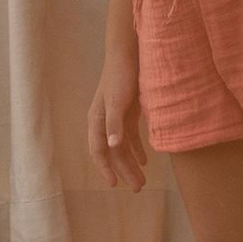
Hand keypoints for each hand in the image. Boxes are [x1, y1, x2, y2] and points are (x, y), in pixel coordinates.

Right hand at [89, 49, 148, 189]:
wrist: (128, 53)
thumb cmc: (120, 76)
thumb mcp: (117, 100)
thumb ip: (114, 123)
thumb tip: (113, 146)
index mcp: (97, 120)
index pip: (99, 150)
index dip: (105, 168)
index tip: (114, 184)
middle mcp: (104, 122)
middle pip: (113, 152)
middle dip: (124, 171)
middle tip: (138, 188)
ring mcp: (116, 118)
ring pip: (122, 147)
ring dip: (131, 164)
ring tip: (142, 180)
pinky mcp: (127, 113)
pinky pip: (131, 137)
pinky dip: (137, 149)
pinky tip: (145, 161)